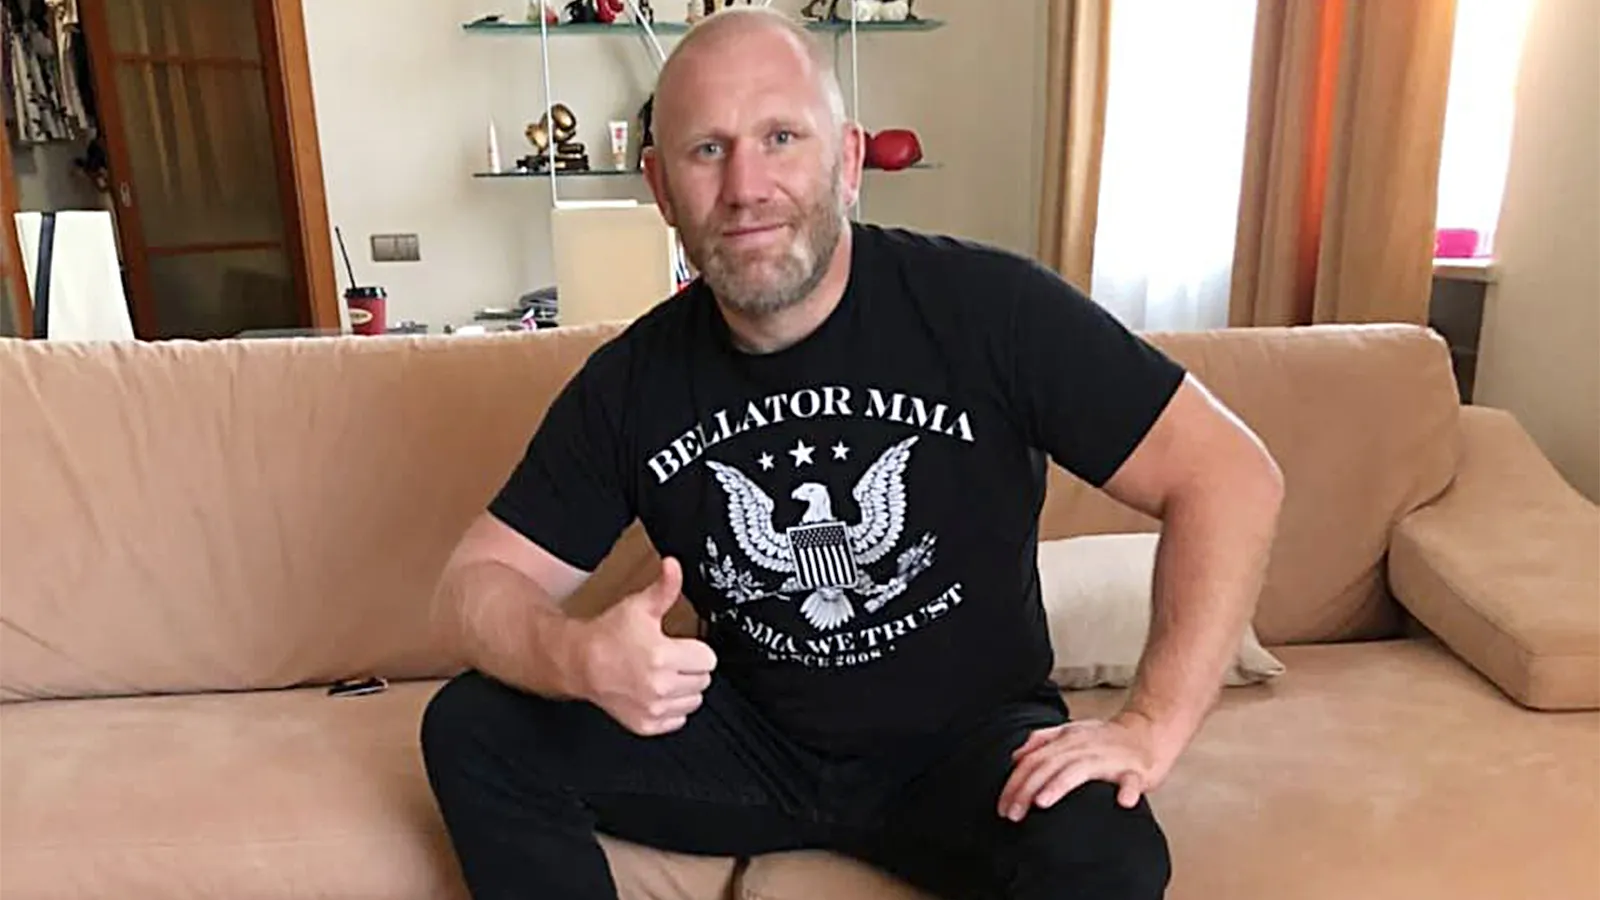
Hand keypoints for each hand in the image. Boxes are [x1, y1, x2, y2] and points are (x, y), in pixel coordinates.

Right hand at [573, 557, 716, 736]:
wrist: (579, 662)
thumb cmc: (607, 635)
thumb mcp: (639, 606)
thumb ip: (664, 587)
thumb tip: (674, 565)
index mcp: (663, 656)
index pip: (708, 659)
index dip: (695, 649)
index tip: (680, 645)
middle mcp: (660, 686)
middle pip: (703, 680)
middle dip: (691, 667)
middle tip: (671, 658)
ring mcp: (653, 708)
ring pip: (694, 701)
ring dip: (684, 689)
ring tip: (663, 674)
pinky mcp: (646, 724)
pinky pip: (677, 719)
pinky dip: (671, 708)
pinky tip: (656, 692)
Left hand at [997, 712, 1173, 820]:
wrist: (1147, 731)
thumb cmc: (1105, 738)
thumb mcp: (1070, 732)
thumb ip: (1041, 741)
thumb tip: (1015, 756)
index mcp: (1066, 741)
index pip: (1032, 761)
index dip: (1014, 783)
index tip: (1003, 807)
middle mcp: (1083, 747)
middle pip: (1048, 766)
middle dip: (1026, 790)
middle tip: (1012, 815)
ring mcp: (1109, 759)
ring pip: (1080, 770)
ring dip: (1060, 785)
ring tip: (1042, 802)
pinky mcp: (1134, 770)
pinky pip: (1131, 781)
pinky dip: (1128, 791)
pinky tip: (1124, 802)